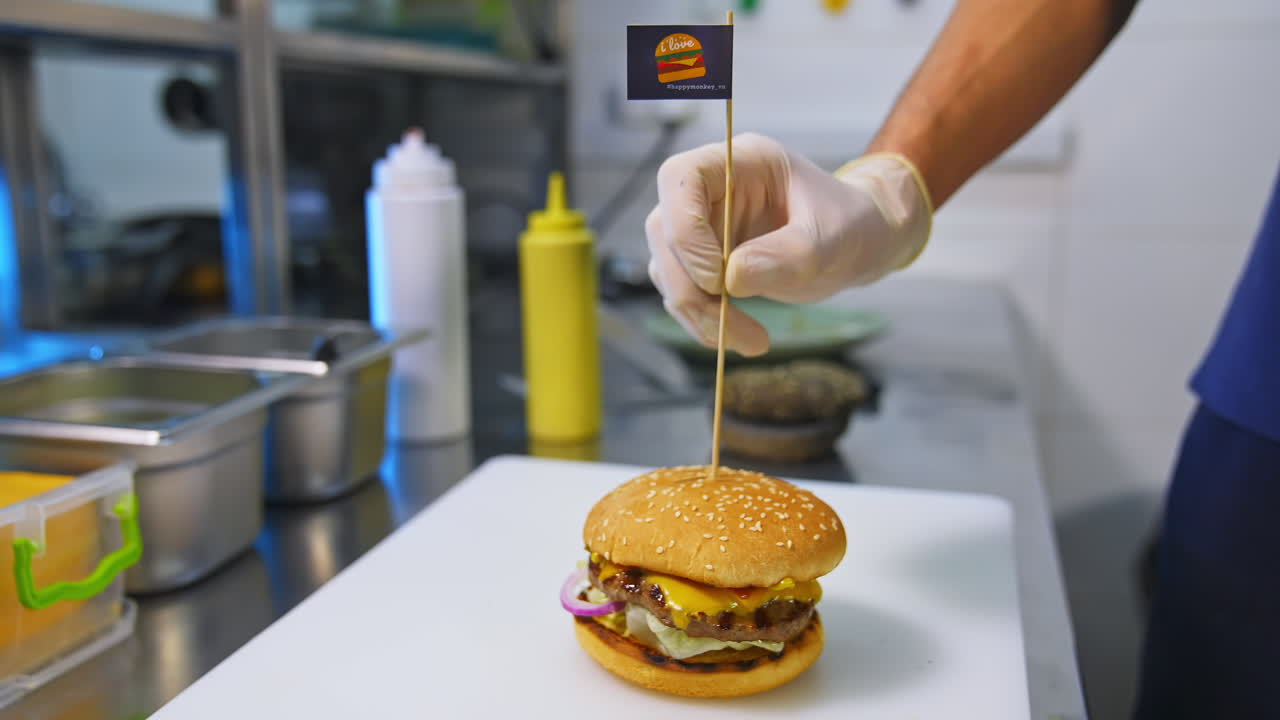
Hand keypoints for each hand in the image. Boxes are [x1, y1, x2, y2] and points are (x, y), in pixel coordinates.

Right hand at [645, 133, 931, 355]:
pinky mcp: (702, 261)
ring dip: (698, 313)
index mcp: (741, 161)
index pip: (682, 178)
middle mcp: (712, 189)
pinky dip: (704, 322)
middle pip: (666, 231)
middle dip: (693, 288)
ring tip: (752, 342)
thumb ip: (786, 254)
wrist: (859, 244)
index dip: (685, 228)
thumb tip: (731, 279)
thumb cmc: (850, 225)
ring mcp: (703, 224)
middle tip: (735, 330)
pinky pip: (683, 292)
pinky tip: (743, 338)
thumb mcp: (831, 238)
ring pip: (667, 268)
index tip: (717, 279)